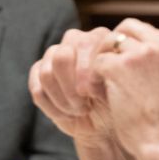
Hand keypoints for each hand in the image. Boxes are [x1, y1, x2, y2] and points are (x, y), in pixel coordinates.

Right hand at [29, 27, 113, 144]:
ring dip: (62, 100)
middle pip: (61, 58)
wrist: (107, 121)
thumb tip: (88, 77)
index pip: (82, 45)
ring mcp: (53, 55)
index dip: (85, 72)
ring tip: (79, 111)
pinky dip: (52, 106)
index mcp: (98, 38)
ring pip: (46, 74)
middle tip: (84, 106)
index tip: (93, 94)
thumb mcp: (121, 87)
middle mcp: (74, 41)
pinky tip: (66, 114)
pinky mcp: (38, 73)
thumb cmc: (118, 102)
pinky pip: (37, 89)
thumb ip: (108, 72)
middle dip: (71, 88)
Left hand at [92, 19, 158, 159]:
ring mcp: (143, 53)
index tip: (117, 64)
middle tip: (100, 70)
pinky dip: (90, 79)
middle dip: (108, 48)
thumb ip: (157, 63)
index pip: (144, 31)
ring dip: (97, 64)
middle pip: (124, 30)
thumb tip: (129, 51)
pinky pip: (95, 63)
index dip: (126, 46)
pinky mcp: (120, 66)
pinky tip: (92, 95)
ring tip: (97, 85)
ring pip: (106, 45)